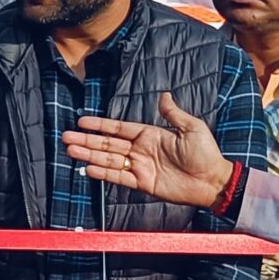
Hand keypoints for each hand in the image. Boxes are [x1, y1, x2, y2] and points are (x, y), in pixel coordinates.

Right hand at [62, 92, 234, 209]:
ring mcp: (140, 167)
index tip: (82, 122)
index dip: (100, 125)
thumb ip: (173, 114)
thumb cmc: (206, 153)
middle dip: (87, 140)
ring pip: (108, 161)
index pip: (118, 128)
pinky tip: (88, 170)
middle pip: (107, 144)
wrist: (213, 181)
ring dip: (89, 156)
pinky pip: (118, 178)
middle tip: (66, 137)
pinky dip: (103, 174)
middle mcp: (141, 150)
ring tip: (70, 151)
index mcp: (149, 135)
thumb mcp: (192, 128)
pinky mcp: (143, 184)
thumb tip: (164, 95)